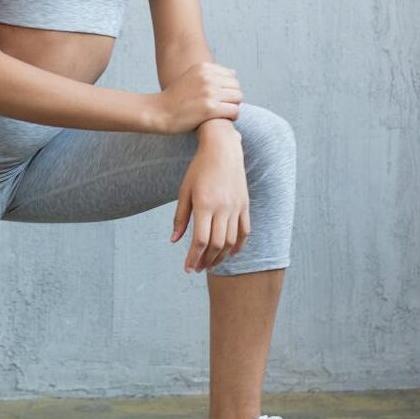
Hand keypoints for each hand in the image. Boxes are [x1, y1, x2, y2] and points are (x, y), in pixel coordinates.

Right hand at [150, 62, 242, 133]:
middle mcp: (207, 77)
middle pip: (236, 86)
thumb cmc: (175, 98)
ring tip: (224, 113)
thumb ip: (210, 74)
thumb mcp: (190, 77)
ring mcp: (209, 92)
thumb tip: (233, 73)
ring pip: (238, 98)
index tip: (221, 98)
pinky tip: (224, 119)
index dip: (229, 89)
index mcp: (203, 68)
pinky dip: (232, 117)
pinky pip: (234, 111)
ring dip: (233, 107)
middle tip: (224, 107)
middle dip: (233, 98)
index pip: (232, 76)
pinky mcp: (210, 108)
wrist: (159, 112)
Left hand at [170, 139, 249, 272]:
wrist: (223, 149)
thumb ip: (180, 217)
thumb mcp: (184, 191)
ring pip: (231, 241)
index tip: (188, 269)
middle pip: (216, 244)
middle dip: (206, 261)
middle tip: (198, 269)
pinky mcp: (245, 205)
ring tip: (211, 264)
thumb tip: (174, 240)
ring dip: (221, 257)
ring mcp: (236, 207)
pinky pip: (245, 231)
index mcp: (204, 204)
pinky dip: (238, 245)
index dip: (193, 257)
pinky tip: (230, 253)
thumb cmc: (199, 169)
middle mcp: (223, 208)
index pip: (200, 240)